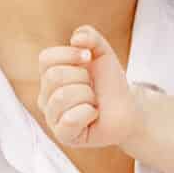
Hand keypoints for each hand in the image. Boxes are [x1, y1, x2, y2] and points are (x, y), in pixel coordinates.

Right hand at [37, 25, 141, 148]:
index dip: (70, 55)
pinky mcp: (63, 135)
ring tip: (93, 103)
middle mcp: (45, 97)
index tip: (89, 58)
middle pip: (54, 76)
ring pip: (62, 97)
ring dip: (87, 97)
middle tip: (92, 87)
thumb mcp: (102, 53)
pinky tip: (92, 116)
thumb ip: (90, 37)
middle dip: (82, 78)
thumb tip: (76, 38)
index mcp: (49, 77)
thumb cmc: (110, 84)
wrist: (127, 109)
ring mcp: (52, 118)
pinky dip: (88, 114)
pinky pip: (70, 119)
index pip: (45, 59)